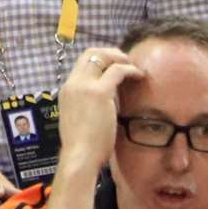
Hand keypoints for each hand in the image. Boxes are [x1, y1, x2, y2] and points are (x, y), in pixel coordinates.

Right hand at [55, 47, 143, 180]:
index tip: (115, 65)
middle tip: (127, 61)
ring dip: (122, 58)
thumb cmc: (82, 145)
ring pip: (103, 57)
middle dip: (111, 53)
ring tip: (136, 68)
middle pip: (90, 53)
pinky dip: (131, 69)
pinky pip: (117, 71)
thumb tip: (105, 103)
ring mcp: (84, 86)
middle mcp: (73, 84)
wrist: (79, 155)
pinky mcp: (99, 92)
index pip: (82, 63)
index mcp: (67, 90)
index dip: (100, 59)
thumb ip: (88, 106)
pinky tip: (141, 76)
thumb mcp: (81, 119)